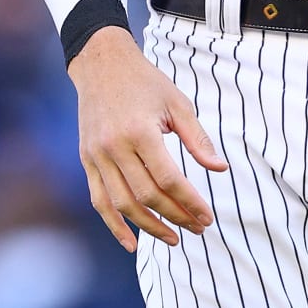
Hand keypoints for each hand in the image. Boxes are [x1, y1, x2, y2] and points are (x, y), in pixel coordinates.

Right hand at [68, 27, 229, 250]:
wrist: (101, 65)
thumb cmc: (145, 82)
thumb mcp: (177, 103)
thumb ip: (197, 139)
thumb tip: (220, 169)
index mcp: (140, 131)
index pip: (168, 179)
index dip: (190, 202)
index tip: (208, 216)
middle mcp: (114, 147)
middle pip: (147, 195)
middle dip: (176, 216)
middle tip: (199, 228)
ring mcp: (97, 156)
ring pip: (122, 204)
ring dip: (149, 227)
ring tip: (174, 239)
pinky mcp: (87, 161)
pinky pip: (99, 200)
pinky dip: (114, 225)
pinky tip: (132, 243)